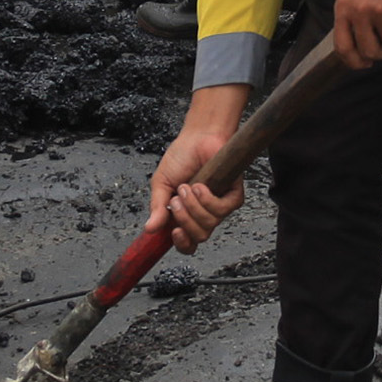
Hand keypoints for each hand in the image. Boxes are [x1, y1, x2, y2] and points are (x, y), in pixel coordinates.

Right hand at [143, 85, 250, 251]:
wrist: (198, 137)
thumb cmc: (181, 157)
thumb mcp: (161, 184)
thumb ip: (157, 207)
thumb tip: (149, 229)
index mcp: (186, 215)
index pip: (188, 243)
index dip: (183, 244)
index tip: (174, 232)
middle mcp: (203, 214)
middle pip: (199, 237)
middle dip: (185, 220)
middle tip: (176, 201)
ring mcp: (219, 205)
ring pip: (210, 224)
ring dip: (194, 206)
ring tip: (187, 187)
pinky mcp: (233, 195)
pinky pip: (223, 209)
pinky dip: (208, 199)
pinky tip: (201, 186)